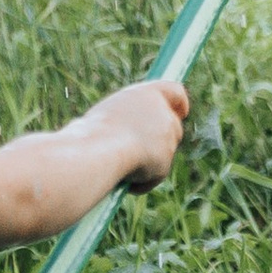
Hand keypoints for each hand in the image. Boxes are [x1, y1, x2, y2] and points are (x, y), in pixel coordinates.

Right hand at [87, 77, 188, 191]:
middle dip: (162, 141)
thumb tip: (124, 140)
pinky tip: (123, 180)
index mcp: (147, 94)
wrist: (95, 151)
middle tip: (141, 152)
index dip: (179, 102)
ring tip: (120, 166)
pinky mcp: (165, 162)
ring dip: (147, 163)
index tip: (181, 111)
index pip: (175, 91)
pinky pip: (153, 176)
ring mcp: (167, 137)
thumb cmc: (90, 133)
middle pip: (174, 126)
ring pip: (164, 154)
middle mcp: (162, 113)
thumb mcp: (105, 118)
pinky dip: (140, 181)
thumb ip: (126, 122)